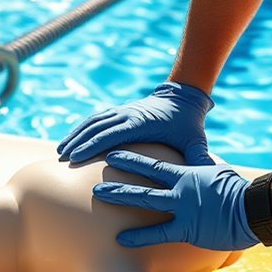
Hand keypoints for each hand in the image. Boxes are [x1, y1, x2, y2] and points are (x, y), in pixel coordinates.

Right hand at [57, 82, 214, 164]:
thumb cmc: (188, 123)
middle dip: (78, 142)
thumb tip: (210, 174)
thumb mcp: (195, 141)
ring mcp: (122, 111)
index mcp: (141, 122)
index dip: (92, 145)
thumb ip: (199, 158)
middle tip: (61, 159)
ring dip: (76, 135)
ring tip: (60, 151)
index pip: (112, 134)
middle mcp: (128, 114)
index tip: (75, 156)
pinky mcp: (120, 112)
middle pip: (97, 127)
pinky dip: (82, 129)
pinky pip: (96, 119)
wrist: (184, 98)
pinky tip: (71, 140)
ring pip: (93, 122)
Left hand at [93, 151, 257, 250]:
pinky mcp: (188, 228)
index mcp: (187, 174)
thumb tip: (197, 170)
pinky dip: (138, 237)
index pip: (153, 164)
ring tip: (100, 196)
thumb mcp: (218, 174)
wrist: (254, 207)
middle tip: (96, 177)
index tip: (113, 154)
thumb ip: (200, 172)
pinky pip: (158, 233)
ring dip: (121, 196)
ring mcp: (182, 207)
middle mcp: (180, 188)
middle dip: (119, 177)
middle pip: (143, 180)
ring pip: (145, 200)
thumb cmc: (239, 191)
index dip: (131, 158)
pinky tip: (120, 239)